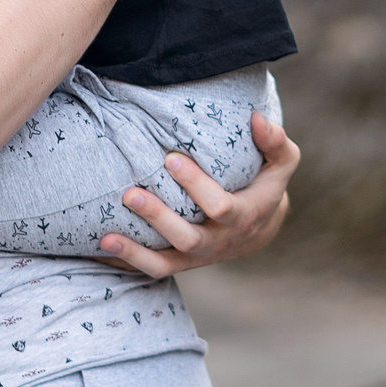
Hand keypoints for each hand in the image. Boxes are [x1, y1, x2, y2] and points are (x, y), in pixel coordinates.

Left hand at [98, 111, 298, 277]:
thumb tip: (257, 118)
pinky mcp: (182, 262)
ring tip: (107, 236)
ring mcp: (199, 256)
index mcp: (243, 216)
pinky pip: (155, 268)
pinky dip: (130, 260)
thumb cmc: (264, 185)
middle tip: (130, 193)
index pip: (220, 206)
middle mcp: (219, 241)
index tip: (171, 159)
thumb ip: (274, 142)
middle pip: (188, 238)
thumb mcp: (280, 163)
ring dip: (136, 250)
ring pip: (167, 261)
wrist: (258, 229)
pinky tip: (104, 244)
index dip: (196, 185)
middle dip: (158, 217)